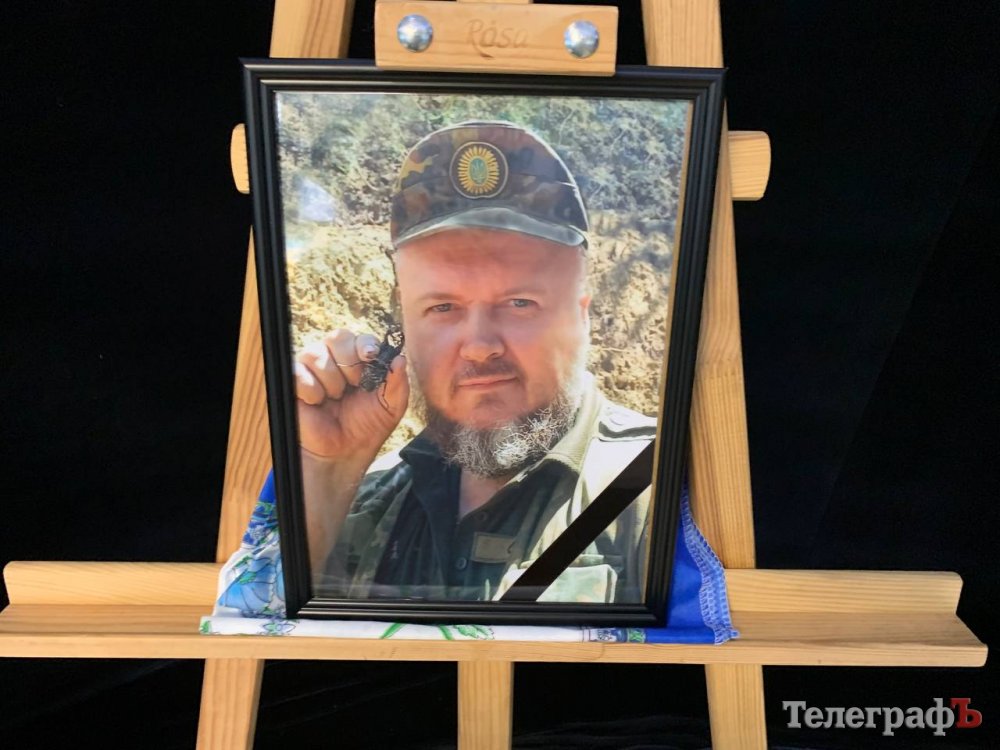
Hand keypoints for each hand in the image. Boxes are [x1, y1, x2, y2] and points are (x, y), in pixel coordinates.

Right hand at [294, 329, 408, 463]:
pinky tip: (317, 403)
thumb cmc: (367, 427)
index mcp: (359, 360)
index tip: (370, 356)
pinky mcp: (292, 381)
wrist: (343, 452)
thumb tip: (400, 357)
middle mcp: (334, 358)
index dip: (364, 344)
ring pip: (316, 354)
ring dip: (331, 382)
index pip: (358, 338)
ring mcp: (311, 368)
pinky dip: (312, 391)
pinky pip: (298, 372)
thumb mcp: (392, 407)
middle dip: (349, 364)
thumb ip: (398, 383)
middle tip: (353, 386)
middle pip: (337, 338)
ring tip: (334, 399)